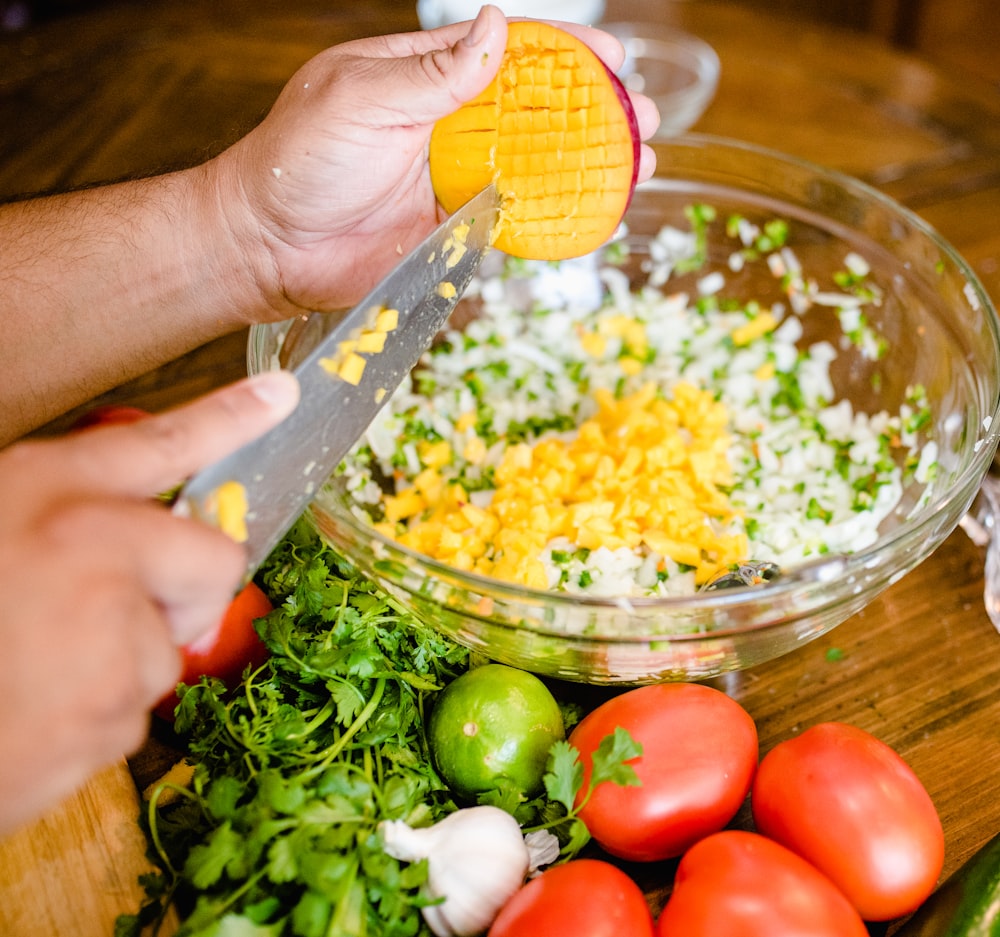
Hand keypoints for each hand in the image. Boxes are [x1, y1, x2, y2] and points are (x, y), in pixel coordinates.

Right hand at [0, 371, 297, 833]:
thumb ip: (63, 514)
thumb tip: (121, 523)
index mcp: (48, 495)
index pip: (163, 441)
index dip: (230, 414)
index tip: (283, 394)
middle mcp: (94, 557)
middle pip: (215, 567)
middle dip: (182, 592)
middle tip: (103, 606)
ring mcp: (109, 644)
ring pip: (164, 653)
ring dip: (116, 663)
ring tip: (29, 667)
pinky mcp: (105, 723)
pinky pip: (129, 717)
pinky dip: (88, 718)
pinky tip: (25, 711)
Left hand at [212, 5, 658, 313]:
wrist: (269, 247)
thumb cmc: (298, 161)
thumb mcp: (362, 97)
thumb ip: (433, 73)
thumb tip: (496, 28)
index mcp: (422, 76)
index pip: (505, 53)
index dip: (563, 53)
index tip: (612, 55)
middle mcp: (446, 125)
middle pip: (535, 112)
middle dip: (594, 112)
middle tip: (642, 118)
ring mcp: (453, 179)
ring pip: (534, 168)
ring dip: (588, 166)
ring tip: (640, 163)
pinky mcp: (451, 230)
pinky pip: (513, 222)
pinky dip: (555, 219)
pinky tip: (597, 215)